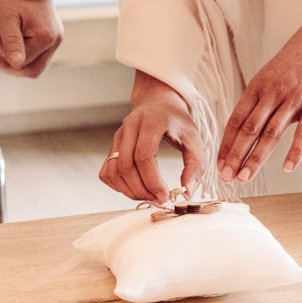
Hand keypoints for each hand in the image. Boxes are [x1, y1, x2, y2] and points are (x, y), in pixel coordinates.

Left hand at [0, 0, 62, 77]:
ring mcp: (56, 40)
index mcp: (45, 37)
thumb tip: (16, 63)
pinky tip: (12, 40)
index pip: (22, 63)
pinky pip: (40, 55)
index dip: (4, 57)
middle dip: (12, 64)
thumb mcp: (6, 19)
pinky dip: (25, 52)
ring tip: (2, 41)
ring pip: (37, 64)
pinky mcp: (54, 37)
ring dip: (18, 58)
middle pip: (33, 70)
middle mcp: (55, 41)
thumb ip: (11, 42)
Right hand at [101, 71, 204, 201]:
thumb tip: (186, 191)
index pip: (144, 156)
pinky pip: (107, 171)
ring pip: (114, 170)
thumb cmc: (177, 121)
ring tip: (148, 196)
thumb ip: (195, 165)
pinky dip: (118, 185)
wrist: (157, 102)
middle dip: (142, 189)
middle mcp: (129, 127)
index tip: (165, 195)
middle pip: (126, 166)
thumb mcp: (194, 139)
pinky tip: (135, 188)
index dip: (152, 180)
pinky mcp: (112, 146)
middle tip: (158, 200)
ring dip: (129, 190)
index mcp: (151, 122)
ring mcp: (118, 136)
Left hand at [217, 5, 301, 182]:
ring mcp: (294, 99)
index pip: (236, 120)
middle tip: (226, 176)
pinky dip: (295, 151)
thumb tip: (248, 127)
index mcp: (257, 87)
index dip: (226, 143)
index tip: (219, 163)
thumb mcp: (270, 76)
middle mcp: (272, 94)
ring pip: (271, 133)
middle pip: (249, 129)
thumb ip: (261, 101)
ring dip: (257, 158)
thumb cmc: (296, 61)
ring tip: (246, 177)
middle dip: (236, 155)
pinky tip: (288, 167)